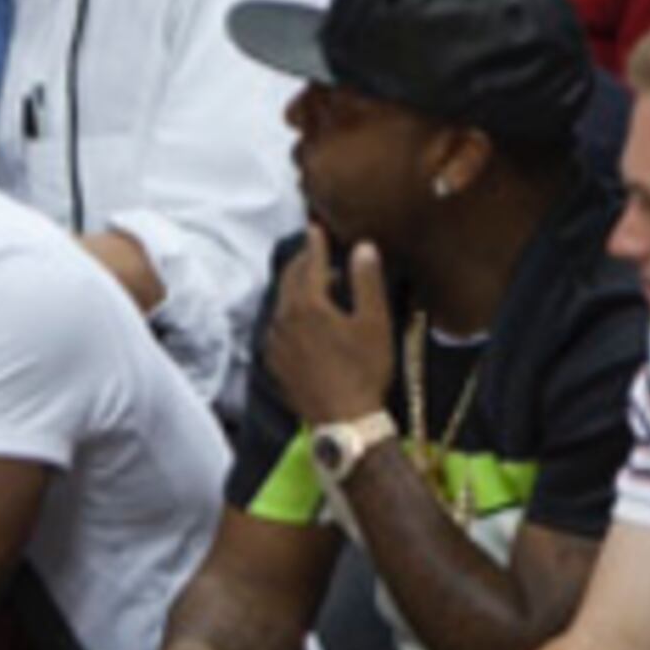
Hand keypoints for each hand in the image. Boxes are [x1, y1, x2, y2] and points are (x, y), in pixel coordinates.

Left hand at [261, 227, 396, 447]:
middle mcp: (284, 318)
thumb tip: (363, 247)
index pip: (310, 262)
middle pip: (290, 279)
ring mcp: (276, 342)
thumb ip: (367, 281)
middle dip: (303, 263)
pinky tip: (303, 323)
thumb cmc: (364, 371)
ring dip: (297, 290)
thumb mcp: (374, 323)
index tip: (315, 227)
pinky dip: (290, 316)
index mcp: (308, 304)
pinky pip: (278, 328)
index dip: (316, 243)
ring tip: (316, 288)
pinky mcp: (275, 362)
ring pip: (282, 303)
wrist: (344, 421)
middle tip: (314, 252)